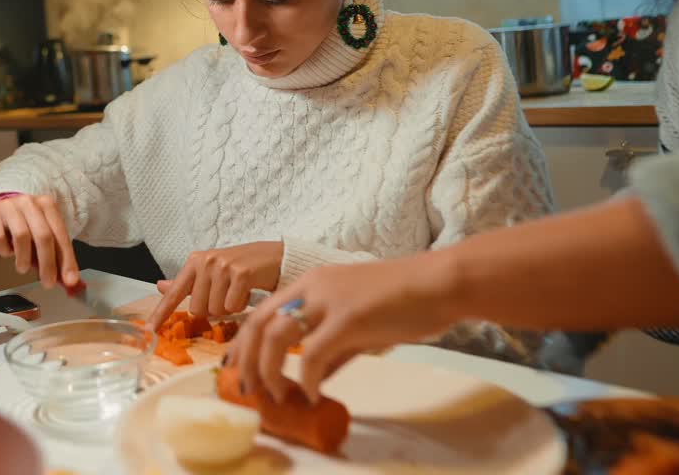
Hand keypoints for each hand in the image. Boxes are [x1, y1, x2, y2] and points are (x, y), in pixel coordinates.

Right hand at [0, 194, 78, 288]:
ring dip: (24, 259)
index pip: (61, 235)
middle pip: (43, 236)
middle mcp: (30, 203)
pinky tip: (8, 252)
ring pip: (21, 236)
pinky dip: (5, 250)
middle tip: (47, 283)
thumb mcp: (42, 232)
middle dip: (48, 264)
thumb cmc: (26, 223)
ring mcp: (10, 206)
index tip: (70, 281)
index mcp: (48, 205)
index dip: (66, 260)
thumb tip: (68, 281)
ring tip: (23, 268)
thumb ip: (55, 255)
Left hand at [148, 242, 283, 329]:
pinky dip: (242, 305)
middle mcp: (206, 262)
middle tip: (227, 294)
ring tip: (238, 292)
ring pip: (216, 311)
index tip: (149, 330)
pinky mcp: (241, 274)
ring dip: (229, 308)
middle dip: (213, 309)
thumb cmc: (241, 267)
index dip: (161, 313)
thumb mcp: (211, 273)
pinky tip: (248, 291)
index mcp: (195, 262)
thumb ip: (187, 283)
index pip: (174, 293)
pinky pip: (233, 307)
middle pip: (198, 310)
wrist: (275, 257)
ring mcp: (222, 267)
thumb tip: (159, 286)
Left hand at [229, 252, 460, 403]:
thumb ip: (332, 350)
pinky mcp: (349, 317)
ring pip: (275, 336)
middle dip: (245, 359)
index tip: (237, 369)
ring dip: (268, 370)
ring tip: (275, 394)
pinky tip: (312, 394)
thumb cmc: (404, 301)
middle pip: (257, 323)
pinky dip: (306, 379)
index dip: (243, 343)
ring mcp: (329, 300)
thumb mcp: (357, 323)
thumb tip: (313, 380)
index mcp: (310, 283)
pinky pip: (313, 354)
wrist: (441, 283)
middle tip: (246, 388)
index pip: (260, 312)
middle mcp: (311, 287)